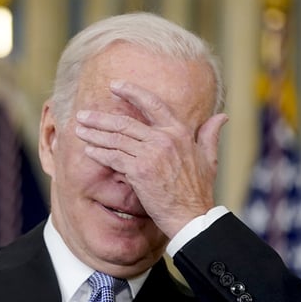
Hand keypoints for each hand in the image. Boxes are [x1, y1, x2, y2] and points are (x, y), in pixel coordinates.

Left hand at [74, 80, 227, 237]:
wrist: (193, 215)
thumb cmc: (200, 190)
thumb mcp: (209, 158)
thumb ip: (210, 134)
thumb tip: (221, 117)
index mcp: (180, 133)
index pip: (153, 104)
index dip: (132, 93)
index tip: (115, 86)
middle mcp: (164, 138)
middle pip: (126, 122)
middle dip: (101, 118)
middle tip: (84, 115)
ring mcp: (151, 154)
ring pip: (116, 138)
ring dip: (95, 134)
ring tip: (79, 129)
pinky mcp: (139, 170)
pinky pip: (114, 157)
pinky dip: (99, 153)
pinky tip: (88, 150)